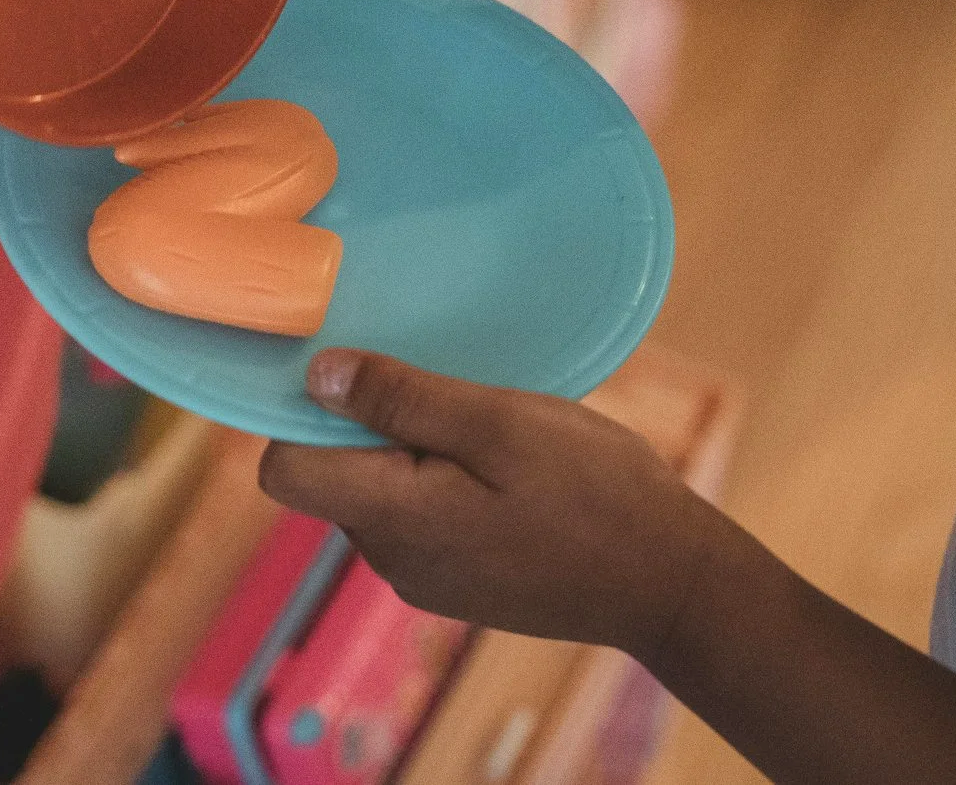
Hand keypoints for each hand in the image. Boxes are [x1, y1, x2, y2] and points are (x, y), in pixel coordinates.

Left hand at [258, 349, 736, 660]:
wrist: (669, 582)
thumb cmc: (595, 493)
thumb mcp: (499, 424)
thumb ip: (403, 401)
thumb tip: (317, 376)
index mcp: (392, 519)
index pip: (285, 471)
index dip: (301, 414)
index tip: (355, 371)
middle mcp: (391, 560)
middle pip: (332, 476)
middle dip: (371, 427)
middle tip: (452, 395)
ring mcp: (423, 579)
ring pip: (378, 493)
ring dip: (412, 453)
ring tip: (489, 433)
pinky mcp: (456, 584)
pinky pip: (418, 517)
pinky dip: (442, 483)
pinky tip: (505, 471)